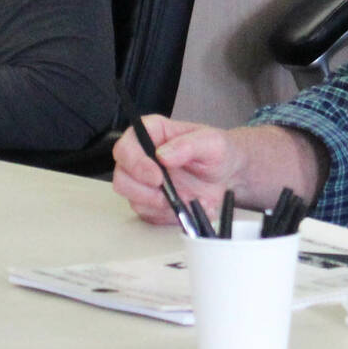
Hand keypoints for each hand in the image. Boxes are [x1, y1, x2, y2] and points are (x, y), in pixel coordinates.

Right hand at [111, 117, 249, 227]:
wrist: (226, 175)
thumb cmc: (217, 153)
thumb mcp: (211, 143)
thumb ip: (188, 145)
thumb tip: (163, 154)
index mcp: (152, 133)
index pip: (127, 146)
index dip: (135, 163)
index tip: (156, 177)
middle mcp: (142, 156)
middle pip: (121, 175)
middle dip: (142, 190)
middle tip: (167, 194)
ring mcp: (144, 181)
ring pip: (131, 197)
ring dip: (157, 204)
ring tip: (184, 200)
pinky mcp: (150, 201)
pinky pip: (147, 213)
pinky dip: (167, 215)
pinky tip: (185, 206)